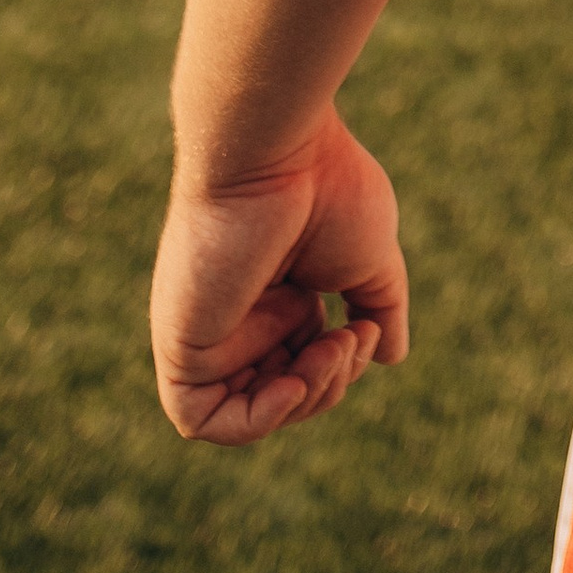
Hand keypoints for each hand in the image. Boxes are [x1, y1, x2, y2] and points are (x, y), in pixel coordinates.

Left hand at [151, 108, 408, 444]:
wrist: (274, 152)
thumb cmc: (324, 187)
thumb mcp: (370, 257)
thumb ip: (380, 305)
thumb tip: (390, 356)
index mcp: (279, 295)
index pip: (307, 366)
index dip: (342, 368)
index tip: (366, 326)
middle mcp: (240, 317)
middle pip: (281, 395)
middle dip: (328, 386)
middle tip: (352, 338)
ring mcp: (209, 333)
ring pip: (247, 412)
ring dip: (304, 399)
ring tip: (331, 349)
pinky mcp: (182, 344)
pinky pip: (201, 418)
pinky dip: (253, 420)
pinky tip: (292, 384)